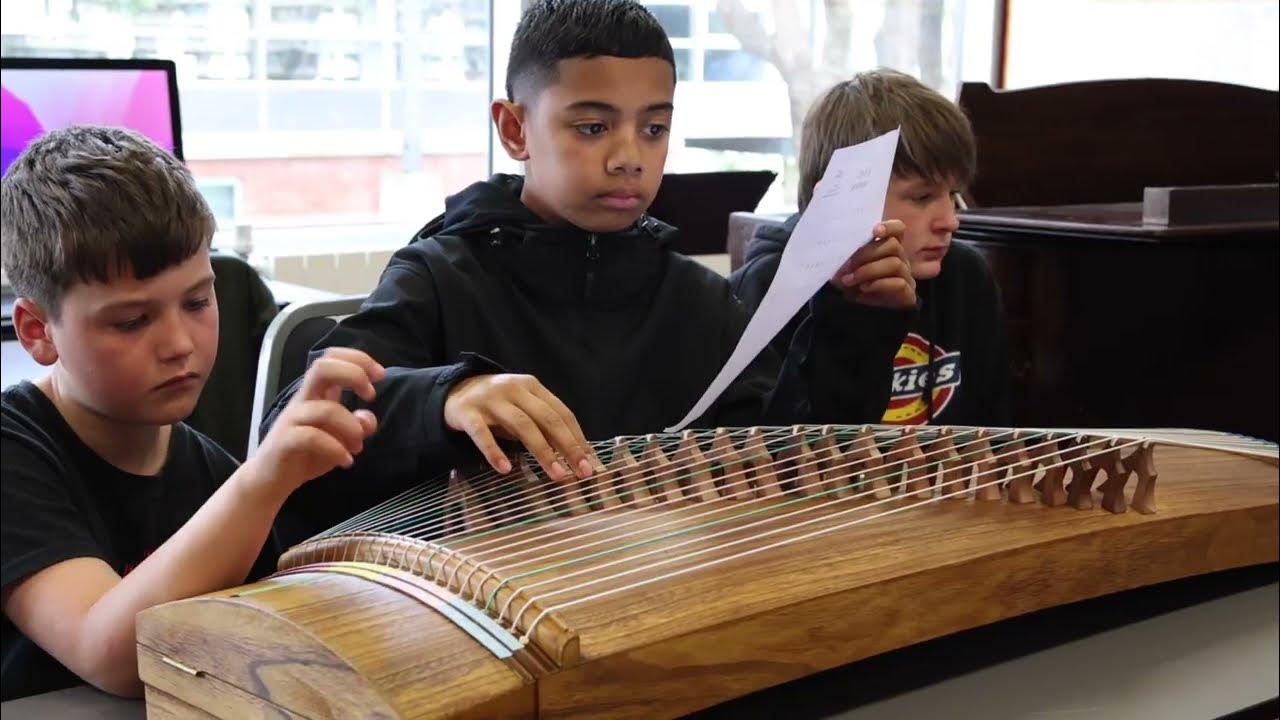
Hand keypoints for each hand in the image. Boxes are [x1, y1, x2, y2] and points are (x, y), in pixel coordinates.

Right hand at [251, 348, 382, 493]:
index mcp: (316, 394)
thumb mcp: (340, 439)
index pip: (331, 359)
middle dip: (354, 374)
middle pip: (322, 368)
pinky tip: (345, 461)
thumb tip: (367, 419)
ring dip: (352, 428)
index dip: (358, 359)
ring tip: (357, 447)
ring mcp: (292, 420)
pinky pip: (312, 437)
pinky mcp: (285, 442)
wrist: (270, 479)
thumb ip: (358, 427)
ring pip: (326, 409)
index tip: (379, 375)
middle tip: (370, 395)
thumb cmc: (306, 454)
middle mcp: (303, 400)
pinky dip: (336, 449)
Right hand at [444, 373, 597, 480]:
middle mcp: (514, 389)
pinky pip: (482, 434)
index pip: (561, 413)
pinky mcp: (468, 413)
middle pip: (547, 419)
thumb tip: (577, 454)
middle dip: (568, 446)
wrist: (455, 391)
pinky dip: (495, 451)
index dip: (578, 438)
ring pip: (521, 425)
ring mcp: (490, 400)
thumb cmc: (498, 405)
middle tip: (581, 472)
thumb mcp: (523, 408)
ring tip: (556, 474)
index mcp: (532, 386)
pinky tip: (505, 469)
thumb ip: (545, 426)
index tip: (591, 462)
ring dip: (542, 451)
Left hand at [829, 220, 915, 308]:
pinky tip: (864, 289)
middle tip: (847, 266)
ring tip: (850, 280)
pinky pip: (899, 283)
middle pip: (893, 245)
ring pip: (895, 264)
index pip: (898, 230)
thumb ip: (848, 255)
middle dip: (867, 254)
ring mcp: (906, 276)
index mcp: (887, 248)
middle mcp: (900, 259)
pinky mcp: (908, 294)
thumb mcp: (846, 269)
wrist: (857, 316)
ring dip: (868, 271)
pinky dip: (878, 284)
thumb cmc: (852, 286)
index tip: (874, 231)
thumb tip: (841, 242)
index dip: (889, 227)